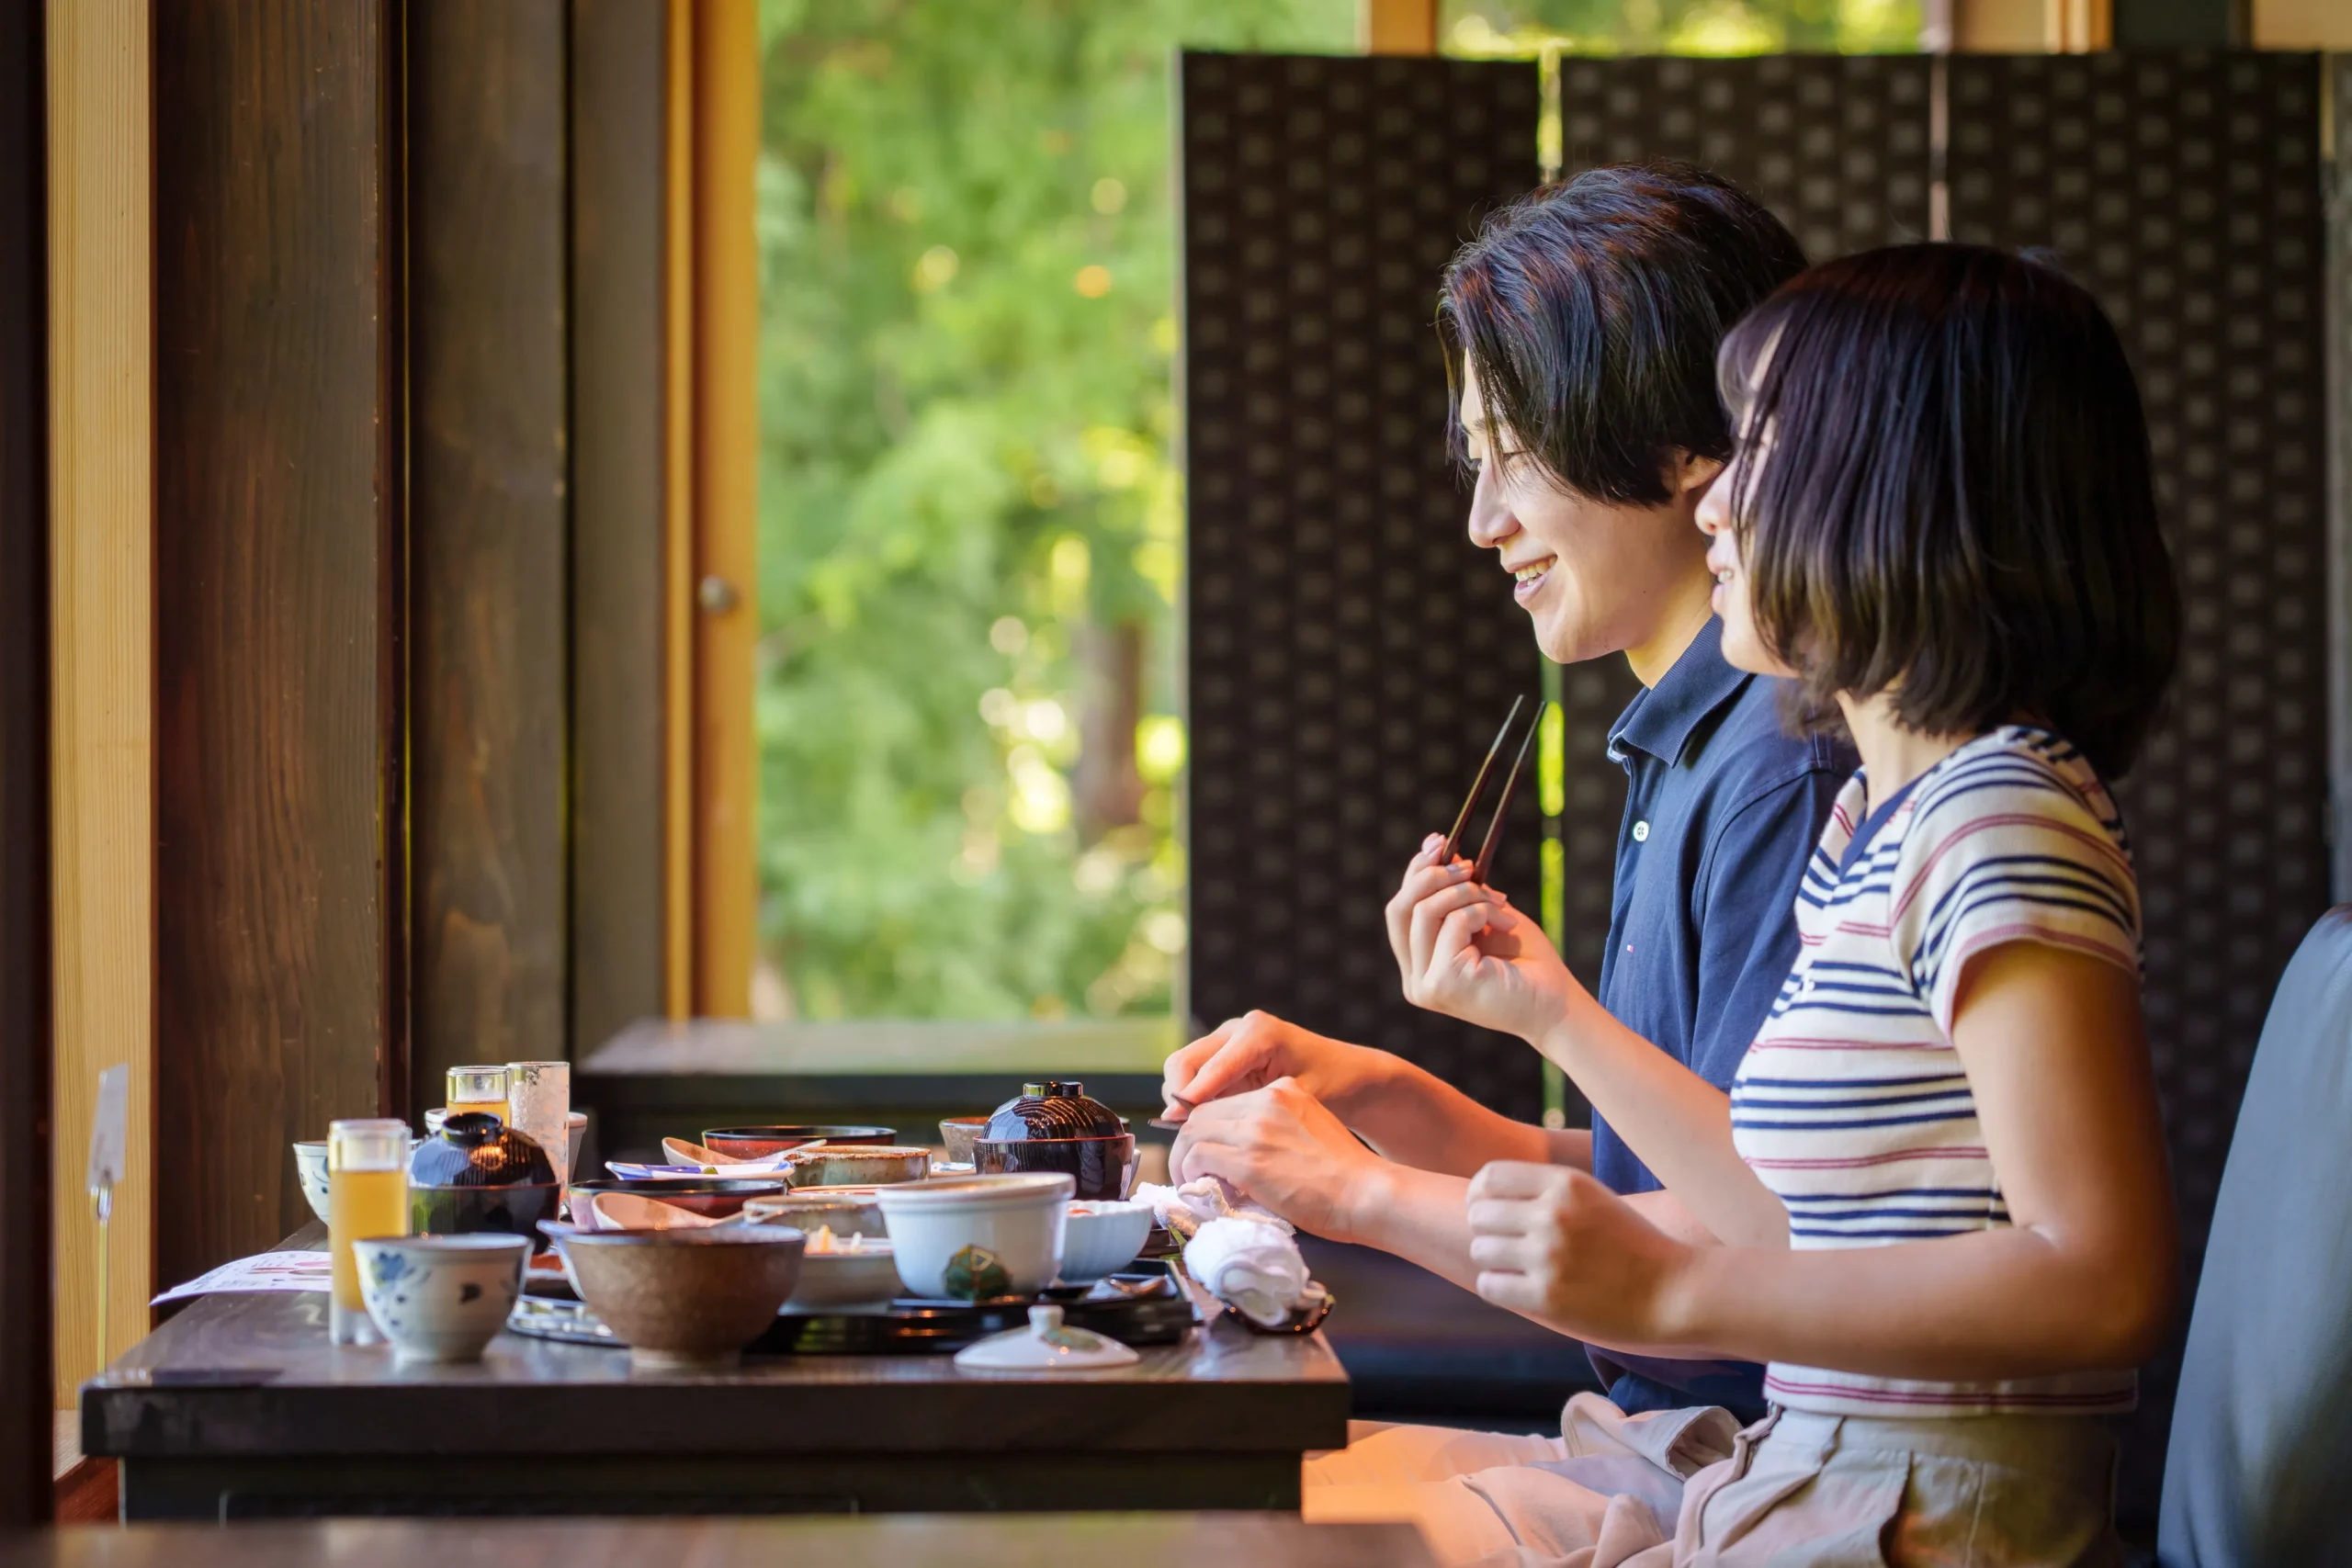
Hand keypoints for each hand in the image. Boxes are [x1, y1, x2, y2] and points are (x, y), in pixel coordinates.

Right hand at [1161, 1012, 1387, 1120]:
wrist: (1348, 1076)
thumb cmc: (1332, 1088)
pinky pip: (1196, 1079)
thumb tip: (1202, 1122)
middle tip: (1182, 1133)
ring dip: (1183, 1101)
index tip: (1175, 1124)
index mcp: (1259, 1033)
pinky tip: (1205, 1128)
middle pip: (1184, 1061)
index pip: (1210, 1065)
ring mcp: (1229, 1041)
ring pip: (1184, 1070)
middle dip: (1178, 1096)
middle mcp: (1238, 1030)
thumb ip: (1252, 1107)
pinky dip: (1194, 1102)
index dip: (1191, 1096)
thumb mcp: (1295, 1099)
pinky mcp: (1226, 1058)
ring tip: (1194, 1134)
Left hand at [1169, 1078, 1382, 1240]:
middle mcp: (1267, 1101)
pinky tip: (1202, 1188)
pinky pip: (1198, 1157)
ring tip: (1191, 1181)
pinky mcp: (1249, 1159)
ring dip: (1185, 1159)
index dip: (1208, 1127)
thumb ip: (1278, 1128)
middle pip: (1203, 1112)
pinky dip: (1191, 1173)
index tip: (1204, 1149)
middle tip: (1190, 1168)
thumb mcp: (1313, 1129)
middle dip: (1189, 1140)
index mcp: (1284, 1091)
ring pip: (1193, 1132)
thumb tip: (1240, 1154)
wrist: (1367, 1193)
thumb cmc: (1346, 1175)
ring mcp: (1256, 1129)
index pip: (1226, 1100)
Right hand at [1386, 834, 1580, 1040]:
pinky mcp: (1444, 983)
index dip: (1414, 874)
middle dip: (1431, 875)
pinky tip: (1507, 923)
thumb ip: (1457, 892)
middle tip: (1468, 864)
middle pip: (1399, 909)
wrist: (1556, 1005)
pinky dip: (1482, 910)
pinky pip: (1454, 923)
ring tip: (1500, 903)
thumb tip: (1440, 849)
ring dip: (1467, 893)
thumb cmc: (1526, 964)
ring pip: (1425, 911)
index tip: (1438, 842)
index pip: (1399, 913)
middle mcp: (1415, 981)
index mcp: (1418, 968)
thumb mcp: (1486, 917)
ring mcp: (1426, 985)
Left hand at [1467, 1160, 1700, 1347]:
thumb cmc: (1633, 1244)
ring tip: (1519, 1268)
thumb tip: (1482, 1193)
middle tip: (1509, 1245)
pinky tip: (1521, 1289)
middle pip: (1479, 1214)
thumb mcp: (1593, 1198)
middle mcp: (1553, 1215)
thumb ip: (1546, 1191)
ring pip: (1481, 1250)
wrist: (1676, 1291)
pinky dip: (1499, 1287)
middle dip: (1488, 1230)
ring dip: (1494, 1260)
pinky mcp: (1547, 1298)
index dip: (1480, 1194)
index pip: (1490, 1177)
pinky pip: (1490, 1285)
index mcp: (1566, 1183)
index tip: (1487, 1210)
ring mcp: (1549, 1256)